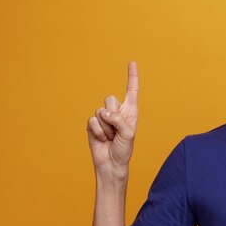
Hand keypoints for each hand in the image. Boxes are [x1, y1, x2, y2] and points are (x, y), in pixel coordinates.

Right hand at [87, 62, 138, 176]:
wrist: (111, 163)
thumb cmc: (123, 149)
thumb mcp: (128, 134)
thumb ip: (119, 120)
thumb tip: (103, 112)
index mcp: (130, 111)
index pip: (132, 91)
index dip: (132, 77)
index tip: (132, 63)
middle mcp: (117, 112)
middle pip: (110, 99)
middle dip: (113, 115)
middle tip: (116, 130)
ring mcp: (103, 118)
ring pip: (100, 110)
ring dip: (106, 126)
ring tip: (110, 136)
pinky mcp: (92, 124)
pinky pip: (92, 120)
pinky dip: (98, 131)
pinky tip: (102, 139)